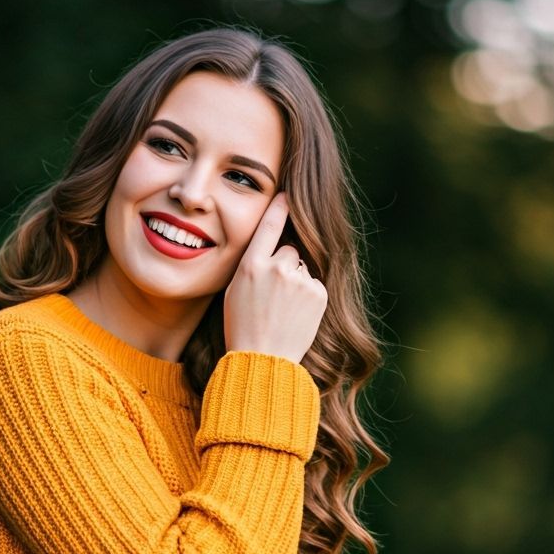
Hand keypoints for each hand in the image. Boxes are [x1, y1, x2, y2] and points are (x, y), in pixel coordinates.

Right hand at [223, 192, 327, 363]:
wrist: (263, 360)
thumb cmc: (243, 326)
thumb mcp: (235, 290)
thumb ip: (253, 265)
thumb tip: (274, 248)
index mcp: (251, 265)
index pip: (268, 226)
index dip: (279, 208)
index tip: (287, 194)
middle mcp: (277, 268)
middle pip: (289, 251)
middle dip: (285, 266)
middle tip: (274, 296)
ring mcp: (300, 281)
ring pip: (302, 268)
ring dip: (297, 281)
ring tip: (284, 309)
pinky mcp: (318, 294)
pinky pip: (314, 284)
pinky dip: (309, 295)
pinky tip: (296, 313)